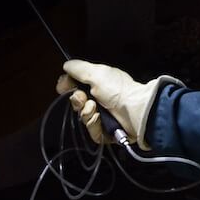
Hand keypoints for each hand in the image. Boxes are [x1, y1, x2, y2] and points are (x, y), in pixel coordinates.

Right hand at [54, 60, 180, 149]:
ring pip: (84, 118)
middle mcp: (101, 100)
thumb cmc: (117, 89)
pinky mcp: (108, 133)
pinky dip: (94, 125)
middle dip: (77, 100)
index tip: (64, 87)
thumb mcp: (96, 72)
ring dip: (86, 113)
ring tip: (95, 109)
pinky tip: (99, 119)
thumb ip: (79, 68)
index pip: (77, 86)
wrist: (135, 110)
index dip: (68, 87)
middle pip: (78, 103)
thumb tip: (66, 65)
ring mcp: (105, 117)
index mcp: (99, 84)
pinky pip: (93, 132)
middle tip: (83, 98)